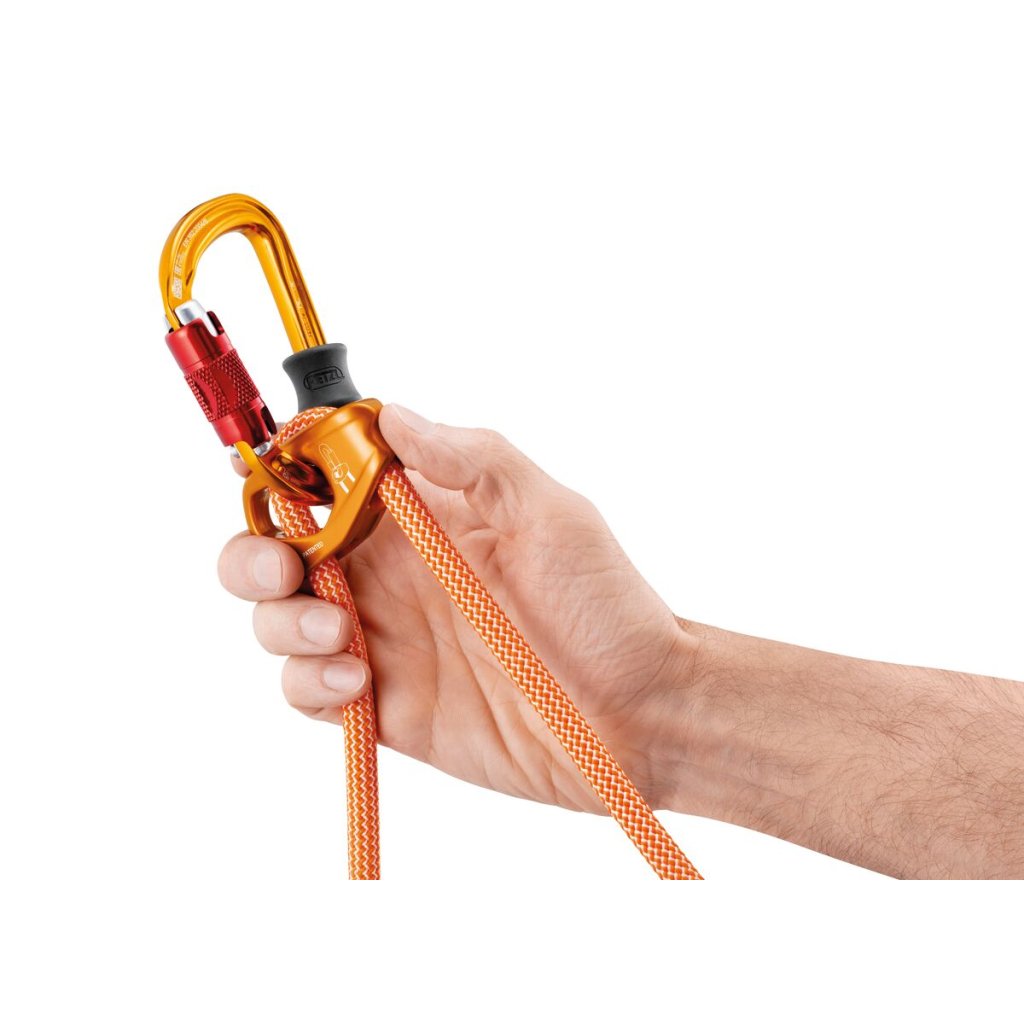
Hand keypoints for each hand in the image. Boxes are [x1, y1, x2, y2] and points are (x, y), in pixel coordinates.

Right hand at [218, 405, 697, 812]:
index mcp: (419, 516)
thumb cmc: (604, 604)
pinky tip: (355, 681)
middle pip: (277, 551)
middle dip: (252, 556)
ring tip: (340, 633)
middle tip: (282, 568)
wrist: (638, 713)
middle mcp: (389, 572)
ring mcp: (382, 638)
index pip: (324, 480)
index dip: (283, 471)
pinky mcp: (384, 704)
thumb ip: (471, 459)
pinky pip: (308, 691)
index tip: (266, 472)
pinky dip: (307, 683)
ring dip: (281, 621)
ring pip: (278, 621)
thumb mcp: (549, 512)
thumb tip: (391, 414)